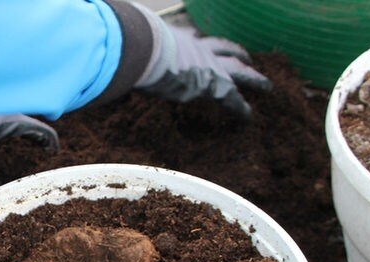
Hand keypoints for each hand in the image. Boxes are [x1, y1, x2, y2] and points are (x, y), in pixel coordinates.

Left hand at [0, 115, 58, 190]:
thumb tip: (0, 206)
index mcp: (6, 118)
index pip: (39, 129)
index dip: (49, 142)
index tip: (53, 152)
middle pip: (26, 119)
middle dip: (35, 133)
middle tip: (42, 147)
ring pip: (9, 114)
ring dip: (17, 127)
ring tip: (22, 141)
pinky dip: (0, 124)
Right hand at [131, 4, 270, 117]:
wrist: (148, 48)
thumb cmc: (135, 42)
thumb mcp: (132, 40)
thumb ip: (125, 44)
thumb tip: (103, 44)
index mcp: (179, 36)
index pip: (193, 37)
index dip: (198, 41)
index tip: (199, 41)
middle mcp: (199, 47)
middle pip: (224, 47)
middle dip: (236, 52)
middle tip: (246, 56)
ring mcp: (211, 63)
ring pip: (239, 69)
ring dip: (253, 77)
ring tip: (266, 85)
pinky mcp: (215, 84)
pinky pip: (234, 98)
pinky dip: (242, 108)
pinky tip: (249, 117)